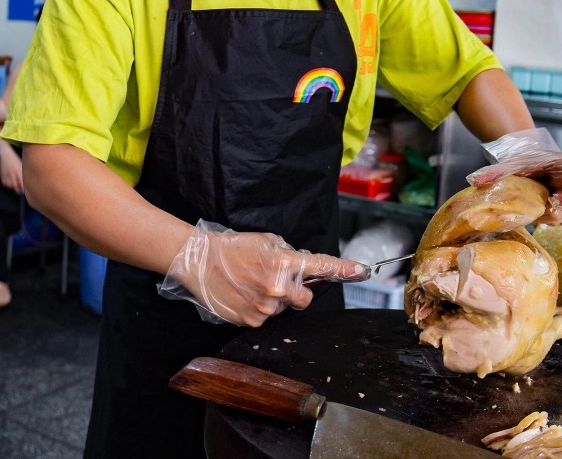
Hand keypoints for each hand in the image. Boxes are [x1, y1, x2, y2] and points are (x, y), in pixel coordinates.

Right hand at [0, 150, 23, 192]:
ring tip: (14, 186)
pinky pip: (4, 184)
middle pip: (15, 186)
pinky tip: (10, 182)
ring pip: (9, 186)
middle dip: (18, 190)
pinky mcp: (1, 175)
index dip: (23, 189)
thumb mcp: (21, 165)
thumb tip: (26, 183)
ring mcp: (6, 174)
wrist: (6, 155)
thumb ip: (23, 174)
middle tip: (20, 191)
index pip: (21, 183)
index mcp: (19, 171)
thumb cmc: (16, 160)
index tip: (25, 192)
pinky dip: (7, 185)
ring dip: (12, 188)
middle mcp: (12, 173)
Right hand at [159, 221, 367, 326]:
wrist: (200, 261)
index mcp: (284, 262)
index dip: (343, 270)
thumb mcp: (267, 241)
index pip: (321, 267)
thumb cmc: (233, 247)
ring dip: (275, 299)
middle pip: (305, 298)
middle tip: (276, 279)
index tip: (361, 271)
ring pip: (283, 308)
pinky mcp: (252, 321)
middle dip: (297, 291)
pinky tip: (244, 295)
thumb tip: (306, 268)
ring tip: (252, 284)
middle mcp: (278, 287)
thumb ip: (290, 256)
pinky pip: (266, 317)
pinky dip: (259, 308)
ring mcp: (265, 307)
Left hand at [466, 129, 561, 225]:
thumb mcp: (512, 162)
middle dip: (561, 212)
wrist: (523, 159)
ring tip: (537, 213)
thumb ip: (496, 172)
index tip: (556, 200)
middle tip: (544, 212)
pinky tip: (534, 215)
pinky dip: (547, 219)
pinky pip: (559, 219)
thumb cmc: (524, 159)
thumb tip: (475, 181)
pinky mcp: (560, 207)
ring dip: (553, 218)